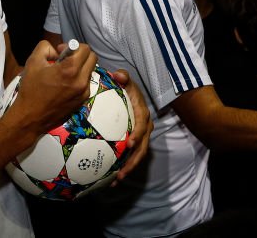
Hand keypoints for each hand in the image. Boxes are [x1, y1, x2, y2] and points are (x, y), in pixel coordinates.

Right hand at [6, 40, 95, 137]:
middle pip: (92, 58)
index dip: (73, 46)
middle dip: (81, 55)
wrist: (30, 118)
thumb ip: (46, 48)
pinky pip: (86, 84)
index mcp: (70, 69)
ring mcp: (84, 92)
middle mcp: (81, 81)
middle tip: (66, 60)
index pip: (85, 49)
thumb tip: (58, 50)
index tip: (62, 52)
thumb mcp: (33, 62)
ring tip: (64, 74)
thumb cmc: (30, 90)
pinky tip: (64, 85)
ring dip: (80, 68)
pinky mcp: (83, 101)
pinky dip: (79, 80)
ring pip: (90, 71)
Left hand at [108, 69, 153, 184]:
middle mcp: (145, 127)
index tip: (130, 142)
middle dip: (134, 160)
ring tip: (116, 180)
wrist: (128, 94)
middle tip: (122, 172)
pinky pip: (131, 156)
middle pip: (143, 147)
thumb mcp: (125, 80)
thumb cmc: (125, 87)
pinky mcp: (134, 143)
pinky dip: (123, 167)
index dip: (138, 133)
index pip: (143, 124)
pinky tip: (111, 179)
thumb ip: (123, 77)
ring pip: (138, 155)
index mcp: (142, 113)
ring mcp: (140, 136)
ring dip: (129, 168)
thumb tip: (119, 75)